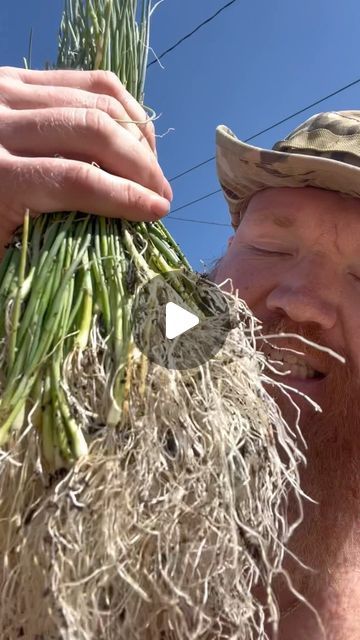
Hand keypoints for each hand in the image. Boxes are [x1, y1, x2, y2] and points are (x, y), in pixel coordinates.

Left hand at [0, 66, 172, 246]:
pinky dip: (122, 104)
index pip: (78, 179)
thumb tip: (118, 233)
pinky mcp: (17, 77)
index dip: (126, 196)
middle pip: (94, 133)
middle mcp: (1, 125)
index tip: (157, 212)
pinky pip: (87, 80)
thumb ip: (50, 239)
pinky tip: (134, 132)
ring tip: (153, 168)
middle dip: (140, 165)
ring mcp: (9, 92)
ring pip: (98, 101)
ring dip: (137, 136)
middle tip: (162, 194)